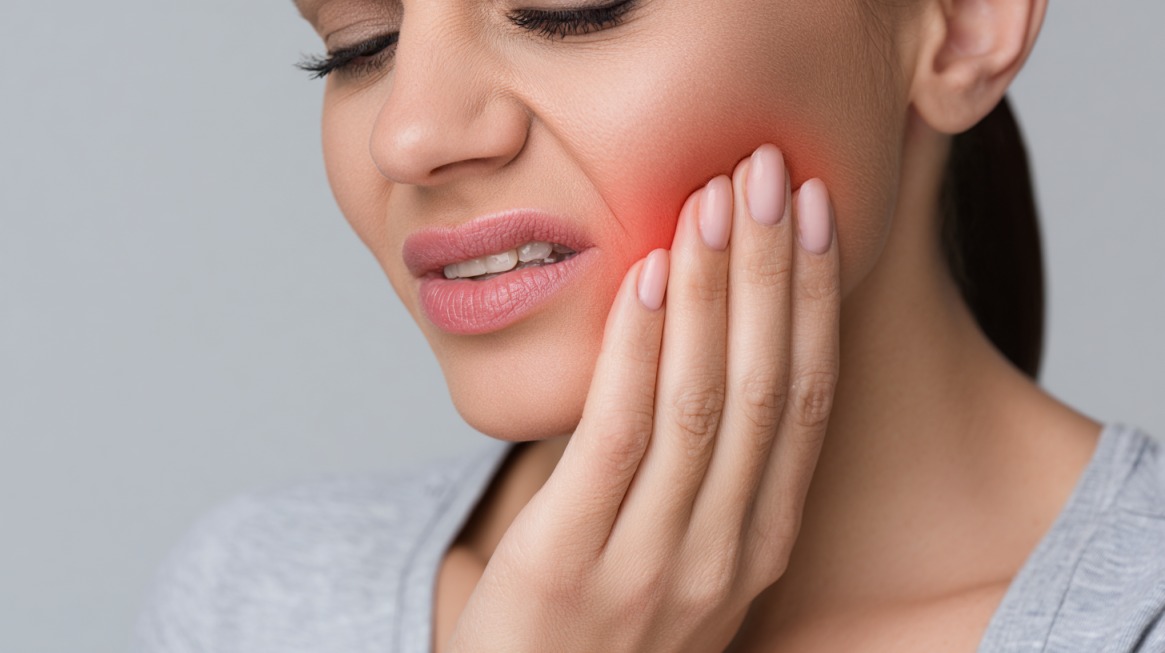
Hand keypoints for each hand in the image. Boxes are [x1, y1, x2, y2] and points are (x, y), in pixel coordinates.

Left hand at [447, 144, 840, 652]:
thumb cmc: (601, 632)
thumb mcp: (680, 565)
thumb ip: (703, 480)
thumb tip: (707, 353)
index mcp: (758, 546)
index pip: (805, 401)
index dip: (815, 300)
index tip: (817, 213)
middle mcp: (723, 554)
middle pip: (766, 385)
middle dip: (774, 269)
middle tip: (771, 172)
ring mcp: (652, 564)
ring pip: (703, 400)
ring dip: (716, 289)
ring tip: (715, 198)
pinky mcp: (569, 563)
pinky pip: (619, 436)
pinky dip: (640, 349)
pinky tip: (651, 276)